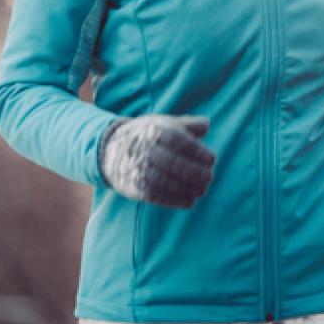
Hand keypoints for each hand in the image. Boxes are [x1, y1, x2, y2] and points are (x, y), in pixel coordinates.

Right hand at [98, 115, 214, 207]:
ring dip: (188, 188)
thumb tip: (207, 125)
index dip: (198, 152)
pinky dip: (174, 200)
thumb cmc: (148, 135)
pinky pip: (156, 196)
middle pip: (175, 164)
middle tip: (209, 177)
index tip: (211, 159)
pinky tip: (189, 200)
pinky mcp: (135, 187)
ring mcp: (138, 169)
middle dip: (196, 173)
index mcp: (156, 131)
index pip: (180, 142)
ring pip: (166, 182)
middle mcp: (146, 150)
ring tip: (201, 190)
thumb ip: (188, 124)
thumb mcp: (165, 123)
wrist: (112, 149)